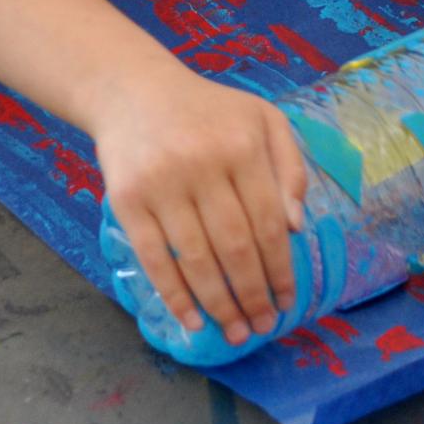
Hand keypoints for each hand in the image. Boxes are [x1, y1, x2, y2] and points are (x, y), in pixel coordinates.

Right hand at [86, 68, 308, 345]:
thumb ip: (290, 168)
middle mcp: (202, 165)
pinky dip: (174, 295)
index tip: (288, 300)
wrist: (134, 92)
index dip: (280, 268)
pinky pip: (154, 258)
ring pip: (197, 259)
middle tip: (263, 326)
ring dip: (219, 304)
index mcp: (243, 146)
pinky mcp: (127, 200)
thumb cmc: (211, 112)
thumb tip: (297, 228)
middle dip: (253, 294)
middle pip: (235, 246)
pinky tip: (193, 319)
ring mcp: (162, 184)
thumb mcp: (264, 121)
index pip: (268, 222)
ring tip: (235, 331)